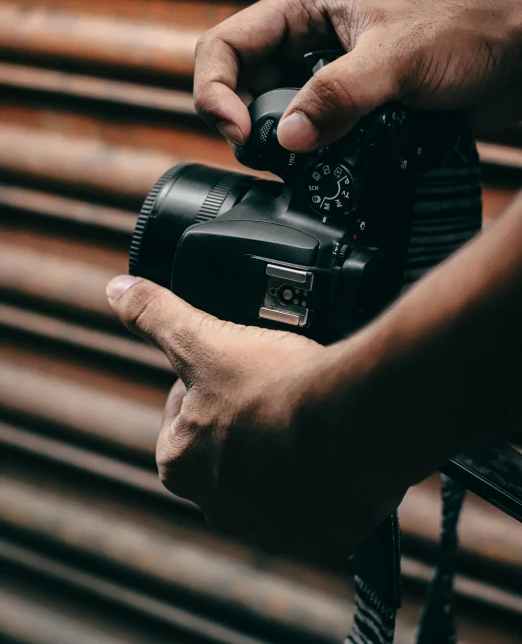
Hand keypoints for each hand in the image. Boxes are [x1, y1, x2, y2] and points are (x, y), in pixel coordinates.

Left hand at [106, 274, 406, 560]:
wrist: (356, 420)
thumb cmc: (275, 384)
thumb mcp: (205, 339)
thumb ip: (156, 315)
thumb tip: (117, 290)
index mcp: (180, 464)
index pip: (183, 416)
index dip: (207, 383)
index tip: (236, 366)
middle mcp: (220, 508)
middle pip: (229, 450)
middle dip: (246, 421)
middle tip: (276, 387)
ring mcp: (274, 528)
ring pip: (275, 479)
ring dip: (285, 452)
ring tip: (309, 413)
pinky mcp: (323, 539)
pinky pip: (320, 506)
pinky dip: (327, 480)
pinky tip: (337, 448)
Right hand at [194, 0, 521, 150]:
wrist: (508, 63)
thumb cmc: (462, 37)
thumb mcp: (395, 59)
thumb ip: (339, 95)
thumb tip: (286, 139)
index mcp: (299, 12)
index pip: (222, 48)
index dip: (215, 93)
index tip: (240, 134)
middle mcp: (301, 47)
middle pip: (236, 90)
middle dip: (239, 127)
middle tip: (266, 159)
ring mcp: (319, 82)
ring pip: (266, 119)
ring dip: (269, 147)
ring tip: (292, 167)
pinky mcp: (340, 114)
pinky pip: (301, 138)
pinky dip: (298, 159)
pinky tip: (314, 170)